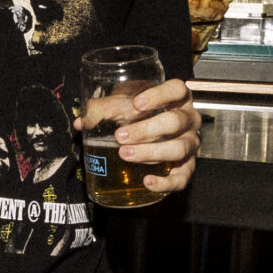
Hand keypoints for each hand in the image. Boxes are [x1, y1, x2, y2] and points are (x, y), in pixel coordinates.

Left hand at [79, 78, 201, 198]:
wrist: (150, 134)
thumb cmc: (137, 114)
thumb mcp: (120, 105)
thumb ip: (101, 109)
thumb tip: (82, 122)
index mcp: (177, 98)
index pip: (177, 89)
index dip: (159, 96)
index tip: (136, 104)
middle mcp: (188, 120)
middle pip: (176, 121)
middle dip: (147, 130)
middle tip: (120, 136)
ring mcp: (190, 144)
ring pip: (179, 148)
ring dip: (151, 153)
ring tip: (125, 154)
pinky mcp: (186, 168)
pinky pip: (182, 178)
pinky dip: (165, 183)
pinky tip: (147, 181)